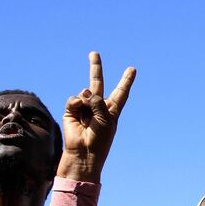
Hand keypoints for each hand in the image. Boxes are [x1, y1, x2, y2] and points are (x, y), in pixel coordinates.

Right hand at [58, 51, 135, 182]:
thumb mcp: (106, 119)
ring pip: (85, 91)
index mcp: (112, 110)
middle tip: (94, 53)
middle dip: (95, 68)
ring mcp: (84, 107)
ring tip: (89, 119)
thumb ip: (98, 102)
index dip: (126, 81)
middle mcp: (98, 106)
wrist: (84, 152)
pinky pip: (75, 99)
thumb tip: (84, 91)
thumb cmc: (100, 139)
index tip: (132, 69)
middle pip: (97, 83)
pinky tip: (78, 113)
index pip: (121, 92)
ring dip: (88, 101)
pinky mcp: (72, 110)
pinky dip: (77, 103)